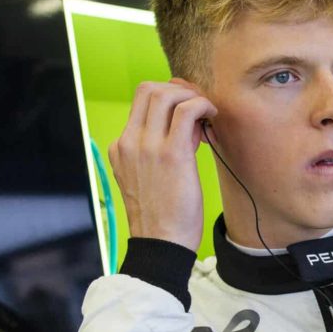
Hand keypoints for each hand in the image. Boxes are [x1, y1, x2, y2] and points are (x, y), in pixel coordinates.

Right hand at [107, 78, 216, 250]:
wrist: (161, 242)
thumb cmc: (163, 215)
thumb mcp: (151, 177)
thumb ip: (164, 148)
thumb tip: (191, 126)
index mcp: (120, 147)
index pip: (140, 102)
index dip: (168, 100)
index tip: (187, 116)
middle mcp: (128, 142)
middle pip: (148, 89)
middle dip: (178, 90)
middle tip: (199, 107)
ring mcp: (146, 146)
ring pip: (165, 94)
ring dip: (191, 96)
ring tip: (207, 115)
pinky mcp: (171, 154)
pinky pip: (186, 111)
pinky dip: (203, 105)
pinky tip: (212, 118)